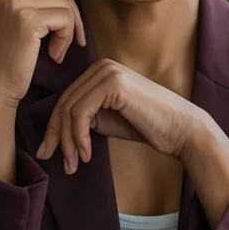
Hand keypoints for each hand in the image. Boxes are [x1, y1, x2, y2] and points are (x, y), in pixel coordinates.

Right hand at [0, 0, 85, 109]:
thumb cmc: (9, 59)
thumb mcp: (12, 20)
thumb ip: (30, 0)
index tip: (66, 23)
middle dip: (71, 14)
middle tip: (69, 41)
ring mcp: (14, 2)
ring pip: (64, 2)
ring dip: (69, 29)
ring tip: (57, 50)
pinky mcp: (27, 19)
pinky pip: (65, 18)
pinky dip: (67, 38)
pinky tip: (55, 55)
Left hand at [36, 59, 209, 173]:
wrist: (180, 130)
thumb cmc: (147, 126)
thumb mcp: (107, 119)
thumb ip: (84, 117)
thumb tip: (54, 132)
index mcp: (99, 71)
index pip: (66, 99)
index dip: (54, 128)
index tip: (48, 152)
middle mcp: (102, 66)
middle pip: (64, 103)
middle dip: (57, 137)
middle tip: (59, 162)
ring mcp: (108, 72)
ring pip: (69, 109)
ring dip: (68, 141)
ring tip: (74, 163)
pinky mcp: (113, 84)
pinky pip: (81, 113)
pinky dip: (79, 137)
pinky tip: (87, 154)